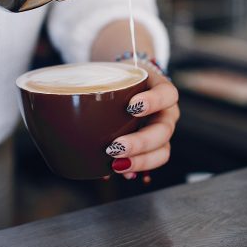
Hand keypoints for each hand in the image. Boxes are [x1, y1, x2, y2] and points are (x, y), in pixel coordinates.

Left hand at [106, 61, 179, 178]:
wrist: (125, 83)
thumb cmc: (121, 78)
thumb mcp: (115, 74)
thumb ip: (101, 84)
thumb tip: (77, 107)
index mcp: (161, 90)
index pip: (168, 94)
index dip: (154, 101)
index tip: (132, 106)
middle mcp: (166, 113)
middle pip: (164, 130)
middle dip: (141, 142)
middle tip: (116, 146)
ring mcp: (162, 132)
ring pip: (163, 152)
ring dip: (140, 161)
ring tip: (116, 164)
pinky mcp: (153, 148)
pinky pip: (151, 163)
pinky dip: (136, 169)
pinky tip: (122, 172)